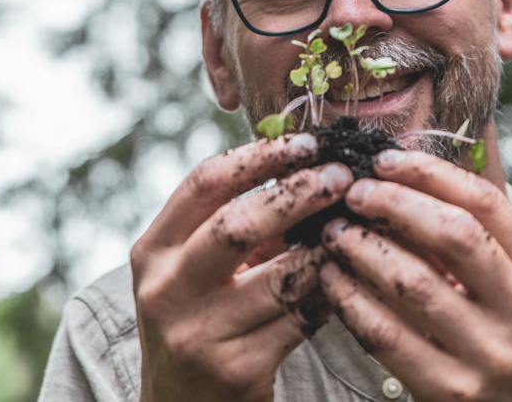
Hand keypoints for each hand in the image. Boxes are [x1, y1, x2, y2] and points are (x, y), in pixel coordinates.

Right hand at [131, 135, 353, 401]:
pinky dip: (332, 290)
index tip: (309, 143)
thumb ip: (237, 218)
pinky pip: (301, 318)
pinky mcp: (237, 370)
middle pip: (237, 224)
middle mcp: (166, 290)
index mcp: (154, 250)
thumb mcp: (196, 268)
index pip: (205, 182)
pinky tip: (350, 275)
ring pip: (281, 276)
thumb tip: (310, 161)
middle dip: (299, 193)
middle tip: (343, 177)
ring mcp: (198, 334)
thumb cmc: (203, 318)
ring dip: (327, 246)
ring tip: (357, 225)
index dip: (261, 155)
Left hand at [318, 149, 511, 401]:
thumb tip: (411, 174)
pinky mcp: (451, 391)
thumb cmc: (507, 342)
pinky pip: (387, 335)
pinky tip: (332, 280)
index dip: (432, 173)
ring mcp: (491, 354)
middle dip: (395, 203)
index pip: (486, 203)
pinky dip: (352, 301)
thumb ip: (481, 240)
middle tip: (354, 192)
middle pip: (453, 234)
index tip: (386, 160)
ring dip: (364, 249)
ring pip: (413, 282)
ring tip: (336, 232)